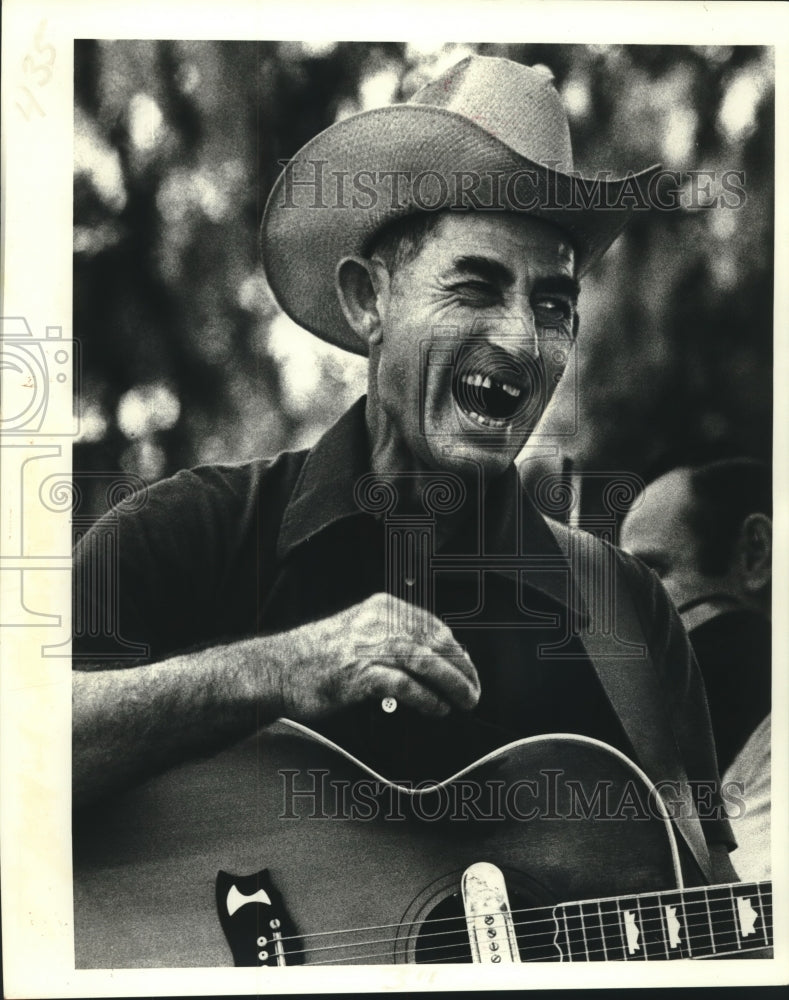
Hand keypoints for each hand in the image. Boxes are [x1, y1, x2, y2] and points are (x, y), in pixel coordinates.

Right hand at [271, 593, 479, 720]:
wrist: (277, 668)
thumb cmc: (319, 655)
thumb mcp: (361, 631)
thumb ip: (395, 638)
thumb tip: (439, 657)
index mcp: (383, 607)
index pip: (434, 626)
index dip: (458, 651)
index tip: (469, 670)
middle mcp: (378, 621)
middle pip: (436, 643)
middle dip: (462, 669)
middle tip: (474, 691)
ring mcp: (367, 646)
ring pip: (426, 662)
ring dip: (452, 685)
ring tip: (464, 701)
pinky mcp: (358, 674)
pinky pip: (404, 685)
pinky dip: (426, 699)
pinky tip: (435, 709)